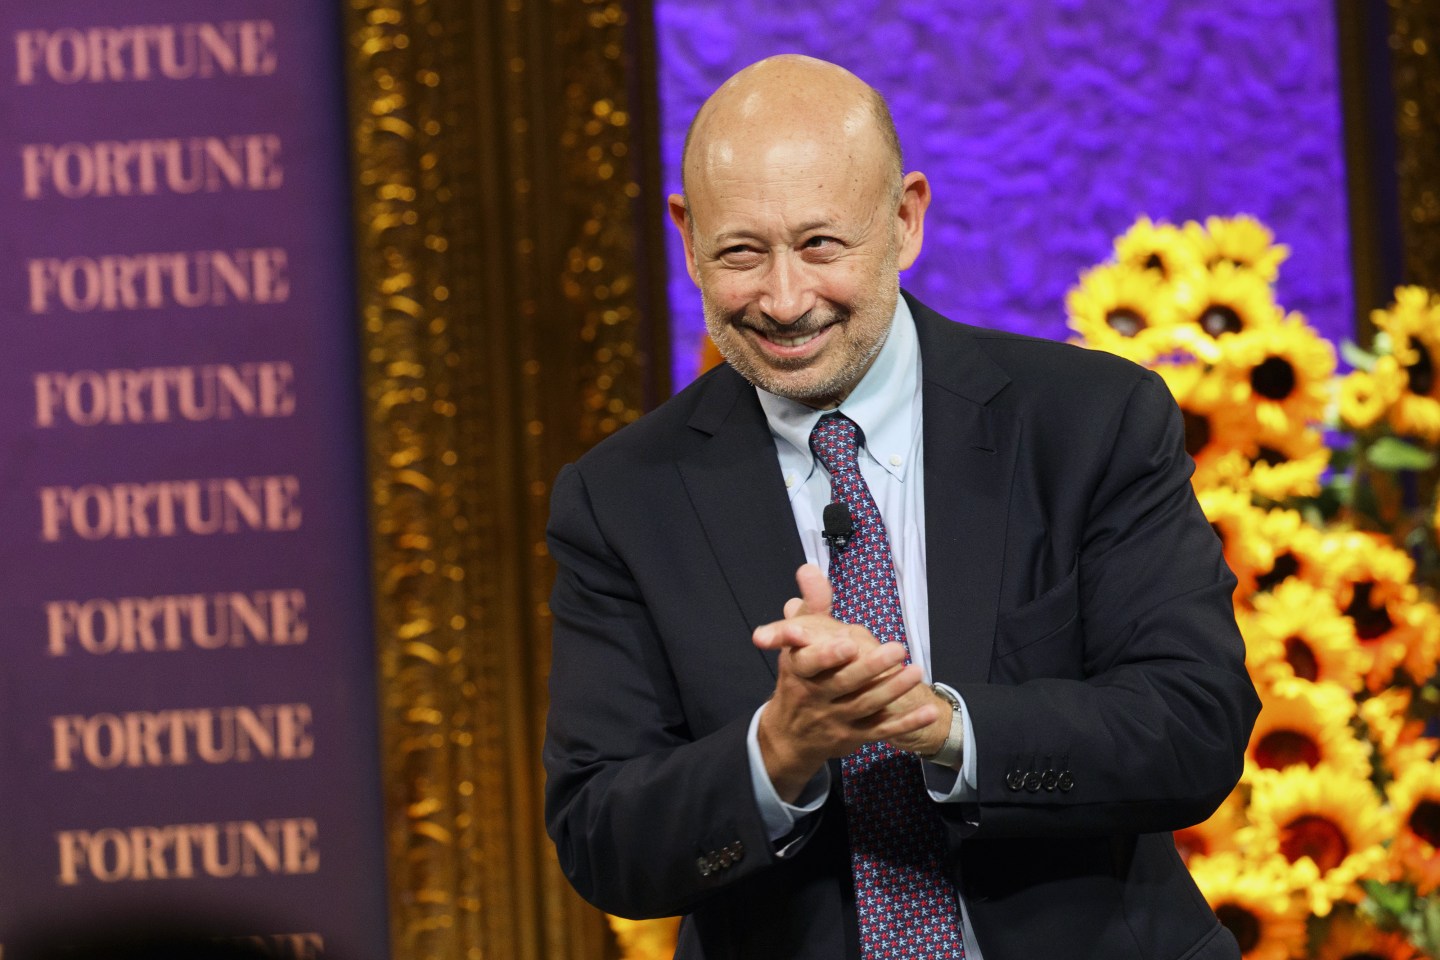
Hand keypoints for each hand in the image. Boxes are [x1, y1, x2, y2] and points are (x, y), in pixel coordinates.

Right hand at [752, 564, 938, 801]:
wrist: (790, 734)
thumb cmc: (799, 676)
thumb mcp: (797, 642)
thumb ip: (810, 607)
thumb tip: (808, 568)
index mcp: (797, 671)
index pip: (808, 663)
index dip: (827, 655)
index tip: (849, 643)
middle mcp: (814, 697)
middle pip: (843, 683)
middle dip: (870, 667)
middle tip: (898, 649)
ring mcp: (834, 720)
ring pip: (866, 705)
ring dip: (893, 689)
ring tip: (916, 670)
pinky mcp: (853, 737)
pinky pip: (881, 730)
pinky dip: (905, 723)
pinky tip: (928, 712)